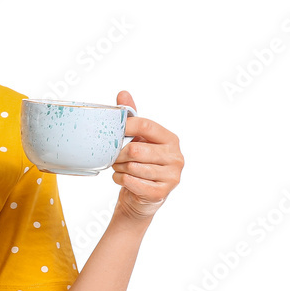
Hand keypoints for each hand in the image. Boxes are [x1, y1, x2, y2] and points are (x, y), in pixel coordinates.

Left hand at [109, 91, 183, 221]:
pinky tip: (122, 179)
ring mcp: (172, 176)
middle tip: (114, 157)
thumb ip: (132, 117)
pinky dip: (120, 180)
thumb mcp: (138, 139)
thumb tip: (123, 93)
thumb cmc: (140, 163)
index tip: (113, 130)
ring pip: (132, 167)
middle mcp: (176, 157)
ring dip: (118, 168)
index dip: (126, 126)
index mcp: (171, 139)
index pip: (146, 125)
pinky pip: (131, 181)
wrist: (141, 197)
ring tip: (119, 168)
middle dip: (118, 154)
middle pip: (136, 149)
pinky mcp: (161, 192)